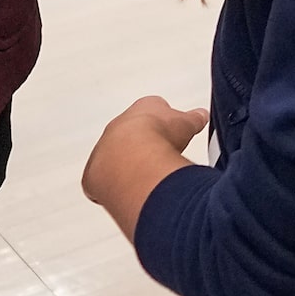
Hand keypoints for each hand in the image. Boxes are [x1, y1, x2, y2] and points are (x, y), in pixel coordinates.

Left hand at [83, 95, 207, 241]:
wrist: (134, 158)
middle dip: (145, 144)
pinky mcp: (94, 171)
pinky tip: (131, 187)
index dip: (164, 121)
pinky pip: (104, 178)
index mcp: (142, 107)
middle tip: (160, 154)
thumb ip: (194, 118)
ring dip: (129, 164)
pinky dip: (116, 183)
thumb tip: (200, 115)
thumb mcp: (187, 123)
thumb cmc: (158, 136)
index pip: (153, 109)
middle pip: (131, 133)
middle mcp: (118, 125)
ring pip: (115, 155)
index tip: (171, 130)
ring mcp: (103, 147)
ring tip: (148, 174)